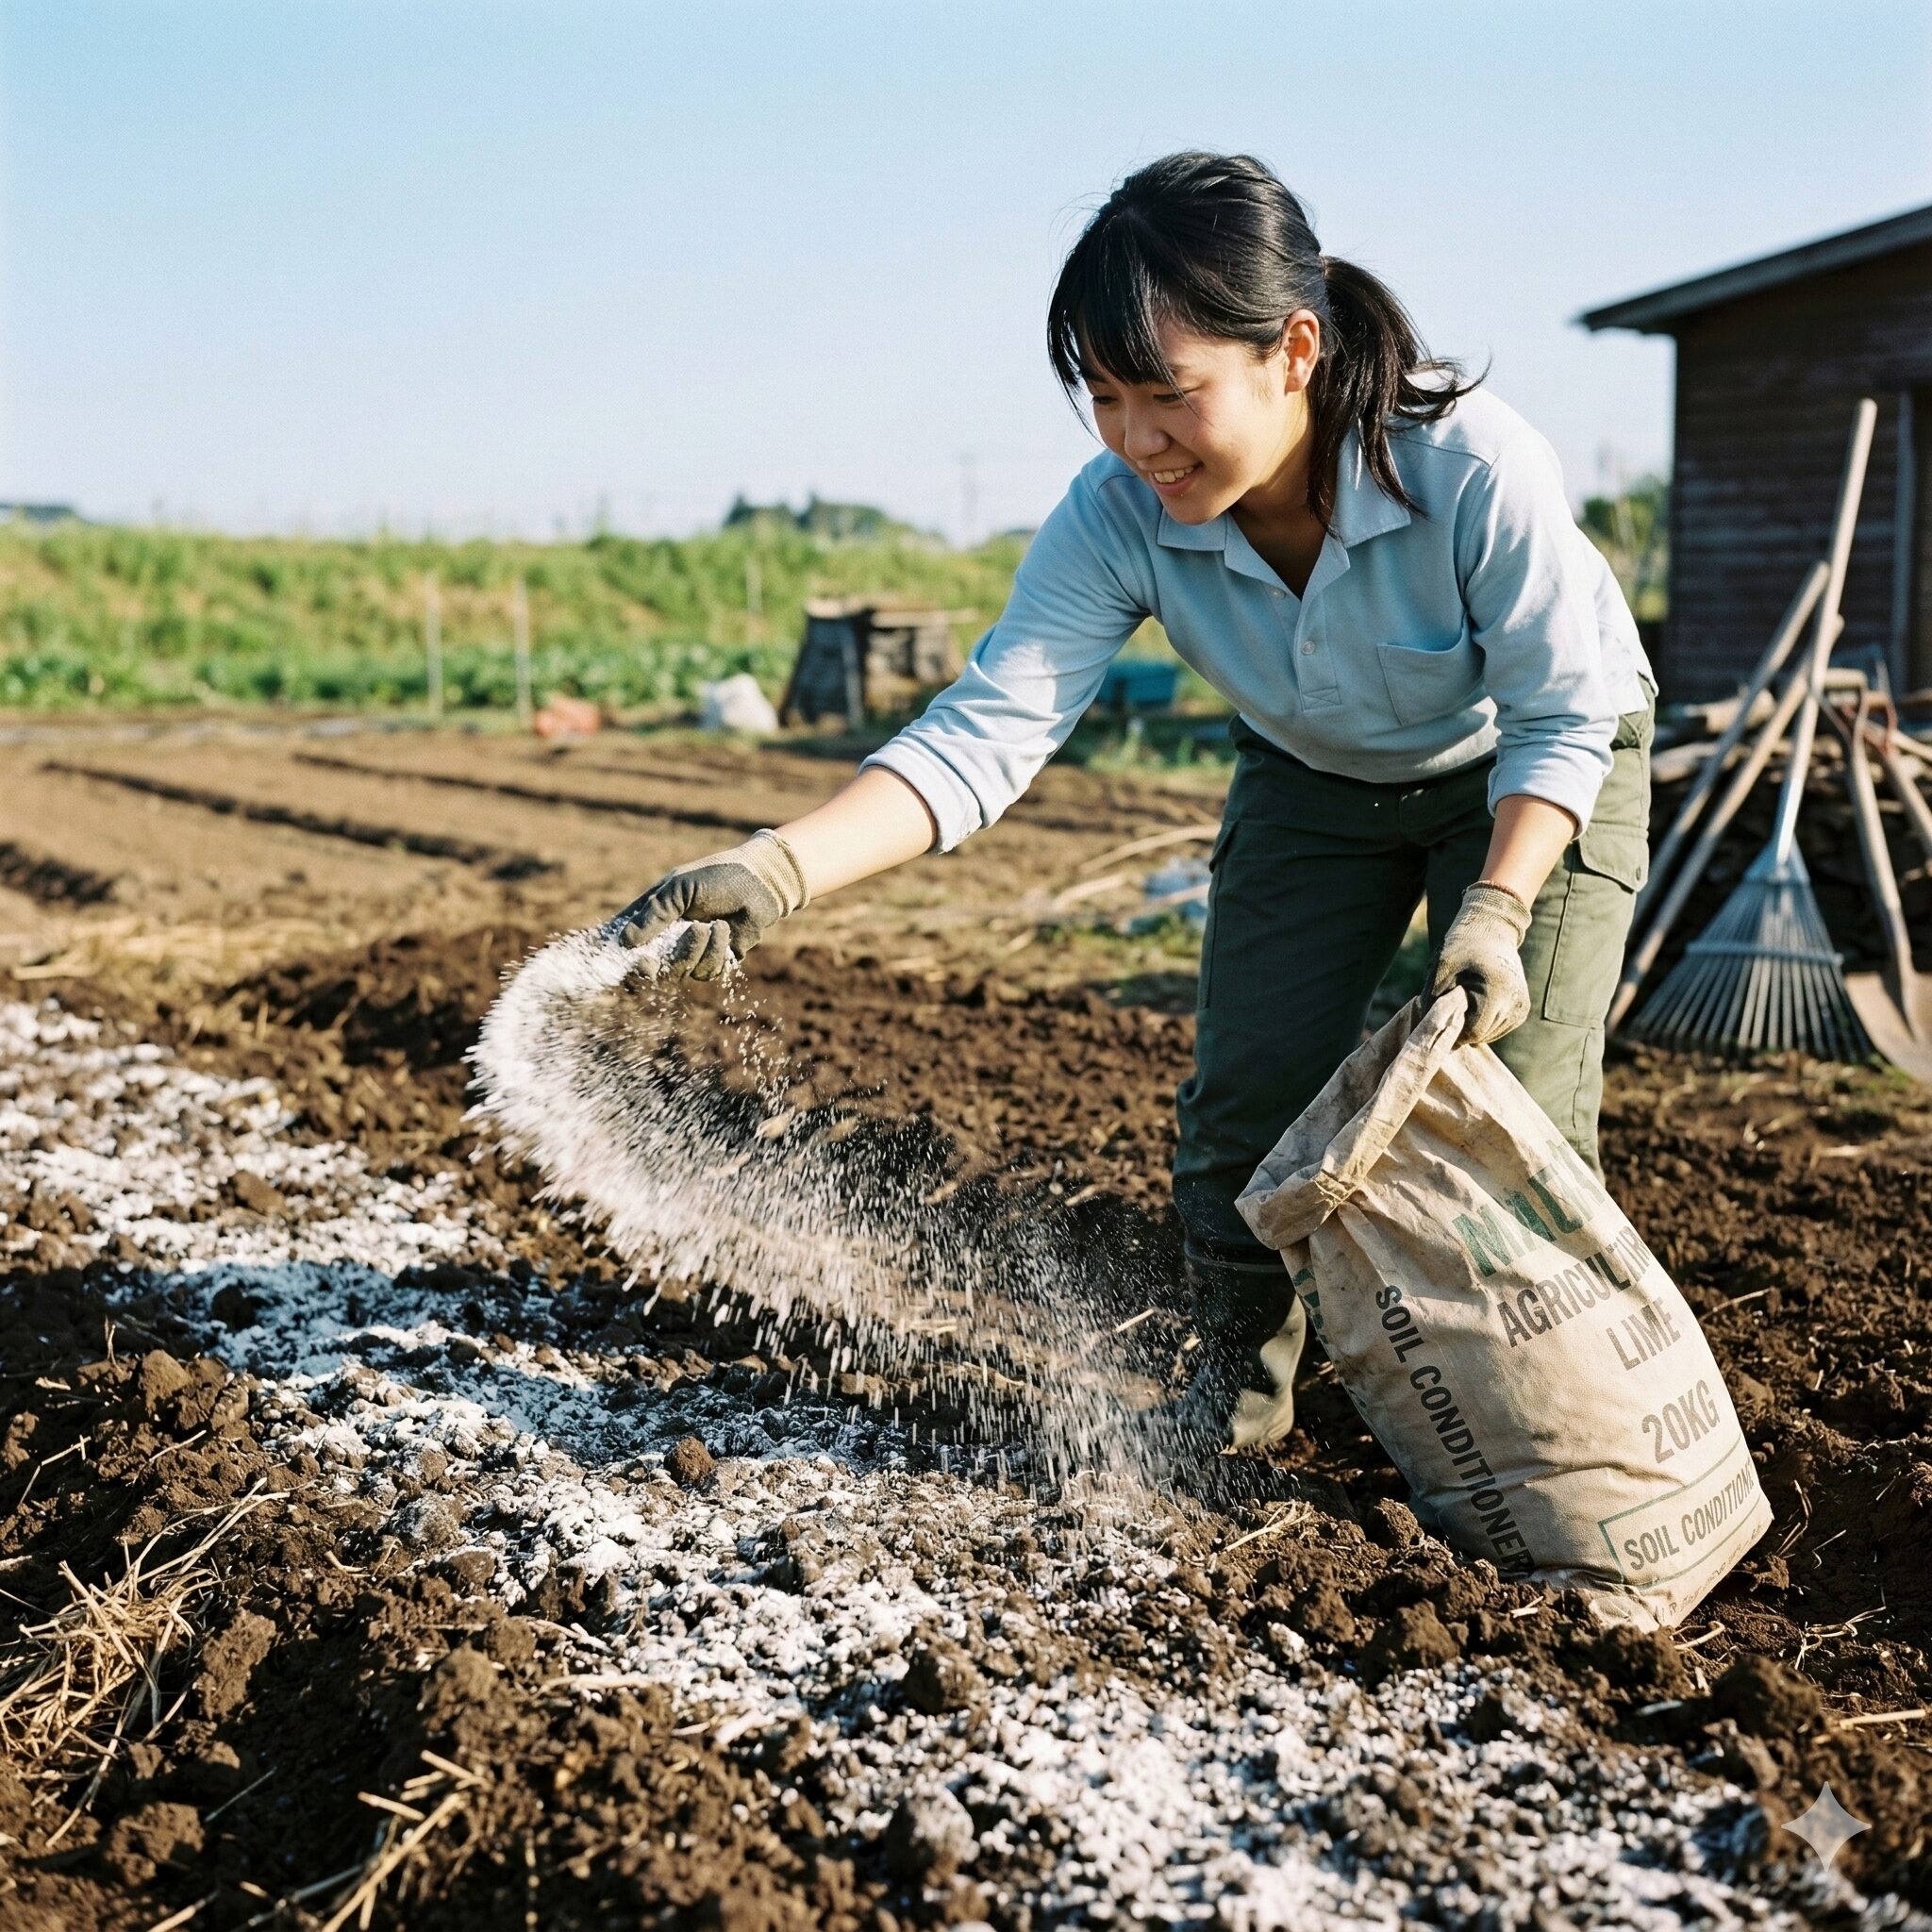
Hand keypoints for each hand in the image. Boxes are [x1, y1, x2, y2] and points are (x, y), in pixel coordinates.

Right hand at [607, 830, 807, 979]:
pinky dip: (715, 953)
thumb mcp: (680, 889)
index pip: (623, 938)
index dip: (612, 952)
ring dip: (693, 951)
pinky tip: (724, 930)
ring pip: (678, 972)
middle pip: (647, 967)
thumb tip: (624, 943)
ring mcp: (691, 950)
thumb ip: (654, 914)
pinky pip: (706, 972)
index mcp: (653, 914)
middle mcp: (669, 935)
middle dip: (649, 967)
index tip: (606, 961)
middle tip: (650, 963)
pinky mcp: (715, 960)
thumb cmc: (717, 877)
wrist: (761, 883)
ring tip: (712, 926)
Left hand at [1429, 881, 1532, 1045]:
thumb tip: (1428, 1025)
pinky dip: (1484, 1022)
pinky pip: (1498, 1028)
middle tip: (1450, 1005)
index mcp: (1498, 989)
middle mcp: (1516, 1001)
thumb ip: (1433, 997)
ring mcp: (1522, 1006)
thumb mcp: (1442, 966)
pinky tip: (1475, 1004)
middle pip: (1483, 1035)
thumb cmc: (1464, 944)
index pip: (1475, 1031)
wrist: (1492, 929)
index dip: (1454, 1030)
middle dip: (1462, 1027)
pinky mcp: (1523, 1009)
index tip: (1440, 1015)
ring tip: (1464, 1000)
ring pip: (1490, 1034)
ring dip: (1473, 1025)